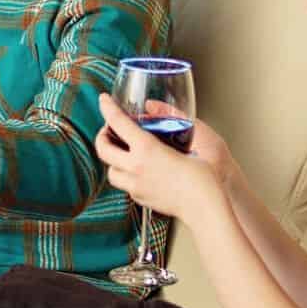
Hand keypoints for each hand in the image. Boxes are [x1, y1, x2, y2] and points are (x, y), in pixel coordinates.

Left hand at [95, 93, 224, 221]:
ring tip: (122, 153)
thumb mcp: (185, 145)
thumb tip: (157, 116)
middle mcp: (135, 167)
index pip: (118, 122)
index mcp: (147, 149)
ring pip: (110, 171)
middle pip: (103, 149)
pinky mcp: (140, 199)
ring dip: (112, 160)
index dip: (107, 107)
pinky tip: (137, 171)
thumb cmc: (202, 177)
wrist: (204, 207)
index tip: (103, 100)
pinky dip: (126, 176)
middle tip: (109, 131)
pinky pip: (125, 185)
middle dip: (101, 137)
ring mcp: (135, 186)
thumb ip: (170, 129)